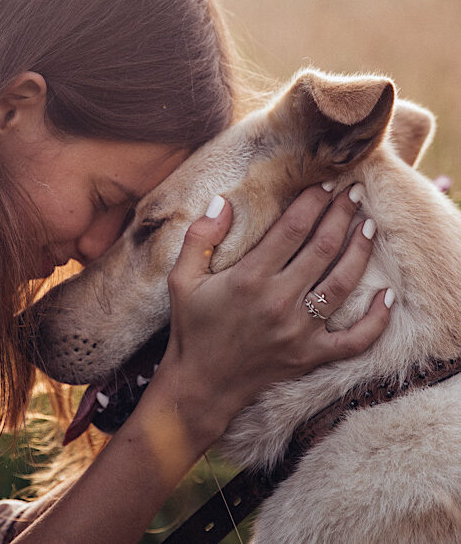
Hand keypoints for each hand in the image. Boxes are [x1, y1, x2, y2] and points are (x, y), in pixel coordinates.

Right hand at [157, 183, 391, 446]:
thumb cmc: (192, 328)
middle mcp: (279, 301)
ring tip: (369, 226)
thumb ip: (199, 238)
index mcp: (249, 278)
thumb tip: (224, 202)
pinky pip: (355, 340)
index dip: (312, 202)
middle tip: (353, 194)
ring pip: (342, 283)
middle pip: (323, 248)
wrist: (200, 384)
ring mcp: (299, 331)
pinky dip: (376, 320)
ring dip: (360, 251)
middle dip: (341, 215)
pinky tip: (387, 296)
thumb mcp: (182, 279)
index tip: (325, 184)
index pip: (292, 229)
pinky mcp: (311, 355)